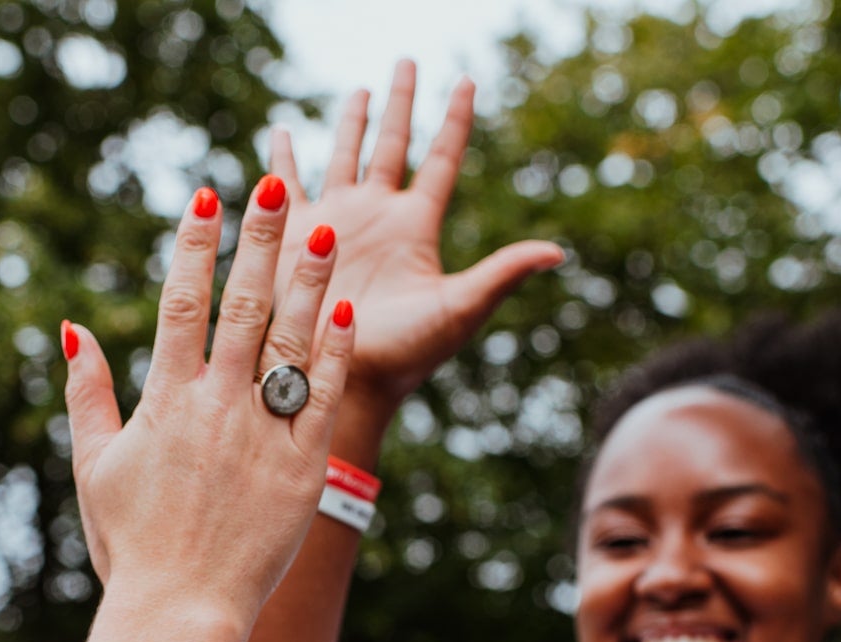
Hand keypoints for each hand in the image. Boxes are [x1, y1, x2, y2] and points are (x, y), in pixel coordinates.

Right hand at [62, 181, 354, 622]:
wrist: (182, 611)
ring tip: (323, 231)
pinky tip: (344, 307)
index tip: (206, 200)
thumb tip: (72, 328)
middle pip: (241, 306)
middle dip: (258, 241)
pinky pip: (323, 395)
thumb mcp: (94, 465)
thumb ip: (87, 393)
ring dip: (306, 281)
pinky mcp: (302, 466)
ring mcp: (263, 435)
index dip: (194, 248)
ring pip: (288, 341)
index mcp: (166, 403)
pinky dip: (333, 349)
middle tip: (274, 186)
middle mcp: (217, 408)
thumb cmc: (131, 544)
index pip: (181, 305)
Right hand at [268, 61, 565, 410]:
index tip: (466, 80)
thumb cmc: (404, 354)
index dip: (454, 120)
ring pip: (345, 155)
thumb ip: (501, 273)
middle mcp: (378, 218)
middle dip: (401, 103)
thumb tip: (559, 251)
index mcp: (416, 227)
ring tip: (361, 90)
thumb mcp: (458, 309)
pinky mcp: (293, 237)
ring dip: (352, 122)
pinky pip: (288, 186)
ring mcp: (336, 223)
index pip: (440, 159)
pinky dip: (283, 158)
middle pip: (394, 144)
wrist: (341, 380)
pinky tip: (281, 133)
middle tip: (408, 61)